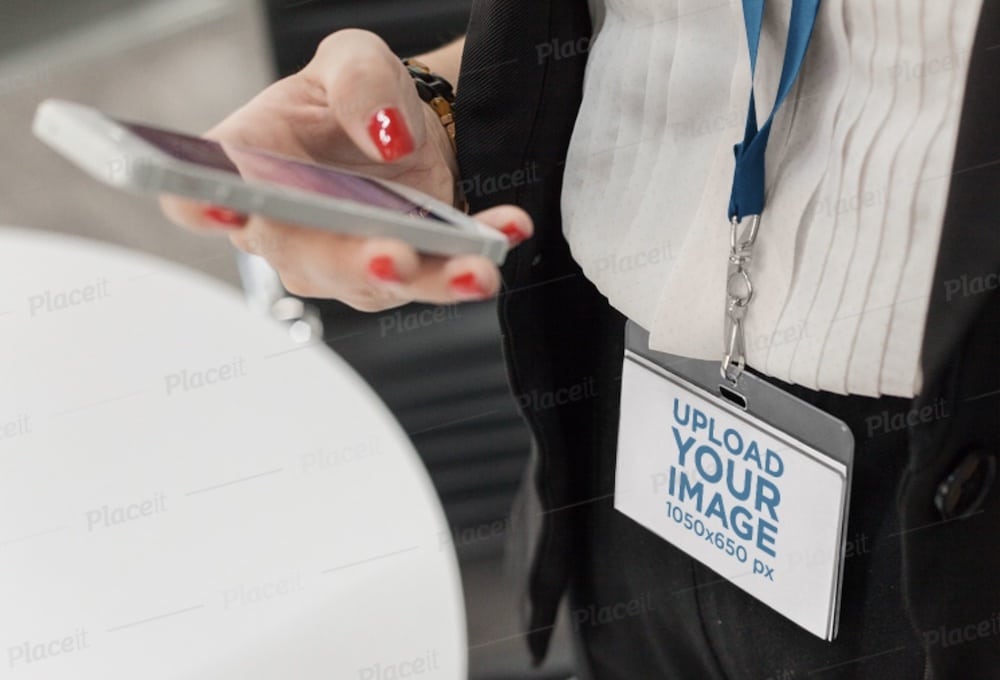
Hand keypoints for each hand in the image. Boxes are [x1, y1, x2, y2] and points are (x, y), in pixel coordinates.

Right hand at [161, 29, 531, 310]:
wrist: (408, 131)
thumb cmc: (360, 98)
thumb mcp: (357, 60)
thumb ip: (361, 80)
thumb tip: (386, 135)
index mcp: (249, 161)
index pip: (200, 190)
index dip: (198, 204)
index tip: (224, 209)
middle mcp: (285, 225)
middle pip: (302, 254)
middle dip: (348, 260)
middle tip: (389, 255)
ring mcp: (339, 260)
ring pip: (375, 282)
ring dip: (428, 278)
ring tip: (474, 267)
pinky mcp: (395, 276)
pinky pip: (433, 276)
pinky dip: (472, 259)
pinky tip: (507, 232)